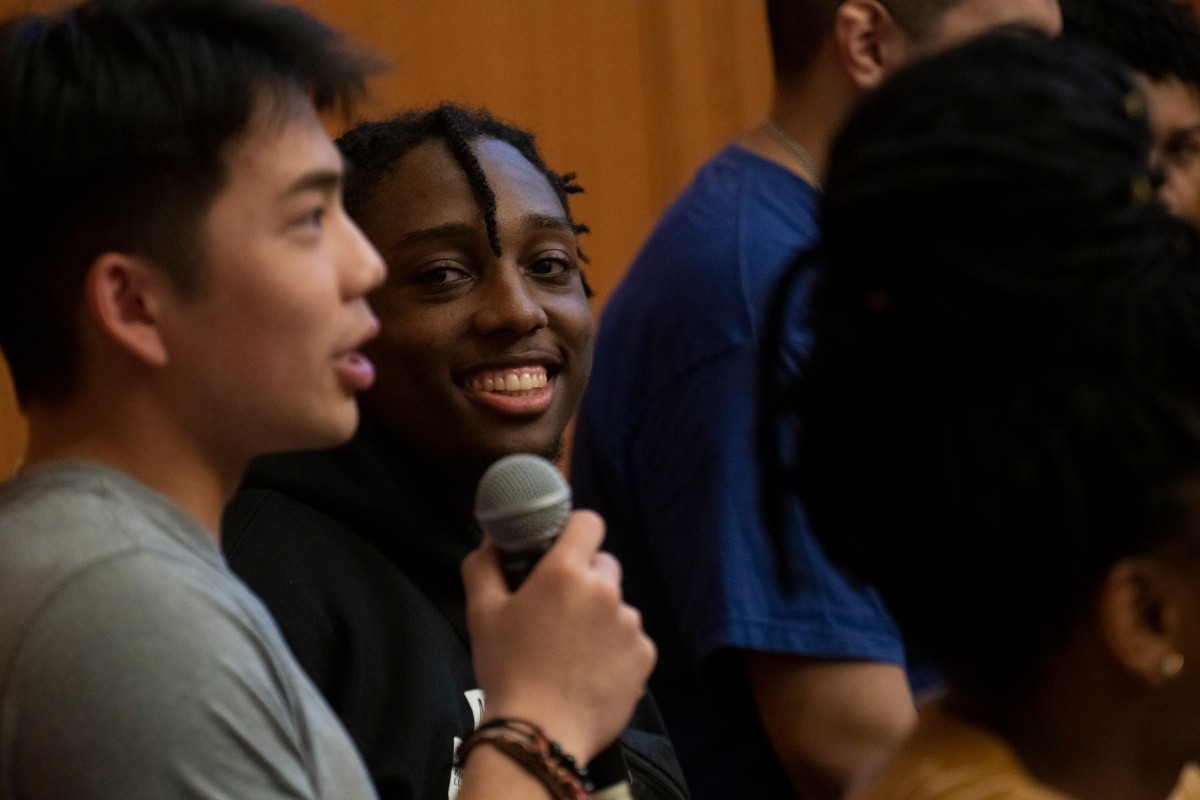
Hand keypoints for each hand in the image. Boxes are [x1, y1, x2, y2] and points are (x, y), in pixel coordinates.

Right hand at [461, 509, 655, 761]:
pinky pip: (632, 640)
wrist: (540, 735)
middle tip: (559, 611)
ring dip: (602, 617)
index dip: (575, 532)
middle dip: (585, 579)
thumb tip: (491, 541)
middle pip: (604, 565)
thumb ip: (483, 566)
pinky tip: (591, 672)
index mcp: (566, 572)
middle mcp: (606, 591)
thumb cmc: (507, 669)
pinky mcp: (645, 656)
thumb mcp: (481, 613)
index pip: (589, 522)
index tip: (561, 551)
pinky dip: (616, 650)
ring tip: (574, 650)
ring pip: (618, 606)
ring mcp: (631, 624)